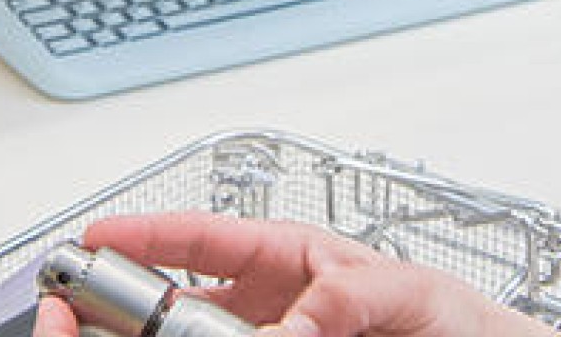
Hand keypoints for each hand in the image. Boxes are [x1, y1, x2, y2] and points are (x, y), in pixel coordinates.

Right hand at [32, 212, 557, 336]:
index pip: (203, 237)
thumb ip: (340, 301)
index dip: (145, 234)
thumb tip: (283, 327)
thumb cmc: (463, 319)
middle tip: (104, 319)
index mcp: (292, 256)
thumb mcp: (404, 291)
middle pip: (180, 302)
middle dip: (137, 307)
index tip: (97, 239)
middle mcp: (272, 305)